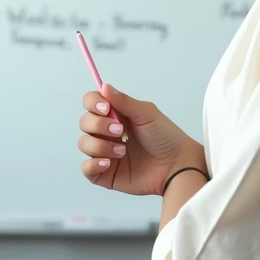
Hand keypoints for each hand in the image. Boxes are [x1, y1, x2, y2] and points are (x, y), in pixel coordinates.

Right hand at [78, 83, 206, 196]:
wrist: (176, 165)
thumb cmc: (165, 137)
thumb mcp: (146, 114)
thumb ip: (124, 101)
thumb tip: (104, 86)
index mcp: (116, 114)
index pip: (91, 102)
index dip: (93, 103)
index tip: (105, 108)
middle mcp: (107, 132)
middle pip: (84, 122)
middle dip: (98, 125)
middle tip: (120, 130)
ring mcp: (104, 152)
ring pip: (83, 143)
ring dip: (100, 145)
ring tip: (123, 151)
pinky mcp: (104, 173)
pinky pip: (86, 168)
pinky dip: (93, 164)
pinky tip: (109, 163)